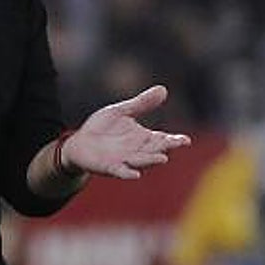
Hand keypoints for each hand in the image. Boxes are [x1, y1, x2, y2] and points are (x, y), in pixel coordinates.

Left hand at [63, 85, 190, 179]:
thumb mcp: (121, 112)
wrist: (79, 143)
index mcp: (143, 138)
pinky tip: (135, 174)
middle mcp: (137, 151)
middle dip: (165, 148)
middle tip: (176, 144)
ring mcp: (124, 160)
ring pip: (141, 161)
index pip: (162, 139)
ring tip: (163, 158)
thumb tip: (163, 89)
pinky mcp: (109, 167)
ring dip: (151, 160)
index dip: (174, 141)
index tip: (185, 140)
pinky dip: (127, 173)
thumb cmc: (102, 128)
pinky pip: (120, 171)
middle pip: (154, 150)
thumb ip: (141, 104)